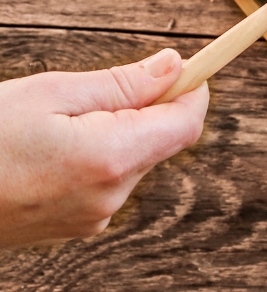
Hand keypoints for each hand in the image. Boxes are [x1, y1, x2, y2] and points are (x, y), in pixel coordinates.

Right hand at [0, 49, 207, 247]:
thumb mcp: (49, 93)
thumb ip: (120, 83)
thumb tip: (174, 67)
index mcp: (110, 158)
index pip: (187, 123)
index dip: (193, 89)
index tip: (190, 65)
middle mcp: (110, 196)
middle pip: (162, 140)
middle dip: (148, 108)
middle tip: (103, 88)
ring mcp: (93, 217)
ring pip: (134, 159)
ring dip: (118, 132)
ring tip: (60, 122)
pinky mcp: (77, 227)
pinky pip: (107, 181)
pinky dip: (97, 156)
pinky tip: (51, 149)